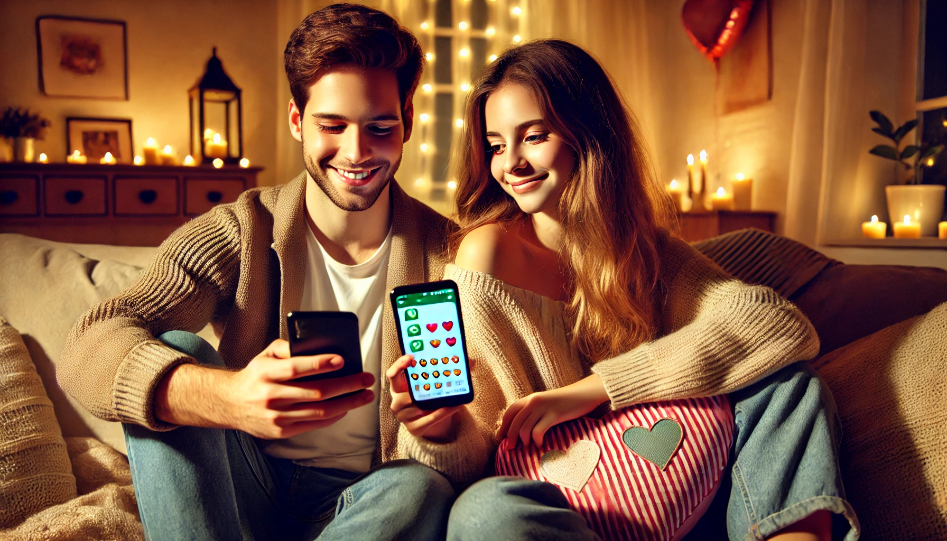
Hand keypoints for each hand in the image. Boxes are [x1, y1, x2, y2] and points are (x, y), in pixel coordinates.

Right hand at [227, 339, 375, 438]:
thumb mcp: (265, 355)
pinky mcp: (281, 432)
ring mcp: (276, 417)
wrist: (230, 404)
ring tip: (365, 395)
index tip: (342, 360)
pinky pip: (314, 424)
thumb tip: (314, 344)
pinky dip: (334, 416)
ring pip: (319, 411)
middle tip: (366, 379)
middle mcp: (270, 396)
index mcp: (265, 373)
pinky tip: (347, 407)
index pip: (296, 368)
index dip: (320, 364)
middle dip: (346, 385)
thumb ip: (288, 347)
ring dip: (347, 403)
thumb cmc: (256, 375)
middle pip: (315, 392)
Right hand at [386, 354, 462, 442]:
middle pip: (398, 397)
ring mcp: (404, 416)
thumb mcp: (434, 383)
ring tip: (444, 397)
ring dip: (427, 403)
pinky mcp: (414, 428)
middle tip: (427, 383)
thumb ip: (449, 369)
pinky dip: (442, 413)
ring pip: (412, 410)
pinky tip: (455, 406)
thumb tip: (470, 361)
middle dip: (412, 392)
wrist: (433, 418)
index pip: (392, 374)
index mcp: (399, 386)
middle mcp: (398, 401)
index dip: (398, 365)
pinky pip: (428, 420)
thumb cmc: (430, 396)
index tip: (411, 357)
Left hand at [497, 374, 608, 449]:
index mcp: (530, 398)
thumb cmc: (565, 402)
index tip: (500, 438)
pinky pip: (538, 430)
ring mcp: (544, 408)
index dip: (503, 426)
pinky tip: (540, 444)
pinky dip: (537, 440)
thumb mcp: (545, 403)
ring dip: (524, 441)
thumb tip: (520, 428)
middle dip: (510, 437)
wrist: (584, 394)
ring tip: (528, 446)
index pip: (510, 412)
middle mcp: (534, 401)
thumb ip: (533, 412)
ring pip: (524, 428)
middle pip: (514, 422)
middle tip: (510, 448)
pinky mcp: (555, 415)